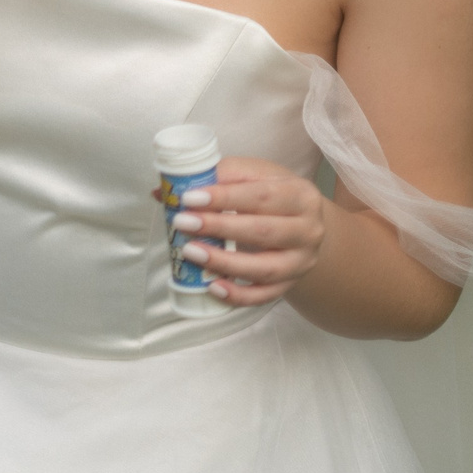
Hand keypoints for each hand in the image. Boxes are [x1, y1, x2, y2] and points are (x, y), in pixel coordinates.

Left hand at [170, 155, 326, 306]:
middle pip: (263, 231)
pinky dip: (239, 295)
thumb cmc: (269, 194)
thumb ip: (215, 177)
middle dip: (219, 228)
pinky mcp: (291, 284)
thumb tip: (164, 191)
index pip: (261, 195)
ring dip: (225, 263)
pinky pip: (265, 296)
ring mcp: (302, 261)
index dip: (224, 197)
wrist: (301, 222)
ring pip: (265, 268)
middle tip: (183, 223)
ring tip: (190, 252)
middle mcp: (308, 230)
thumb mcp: (252, 175)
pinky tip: (213, 287)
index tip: (189, 198)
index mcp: (300, 194)